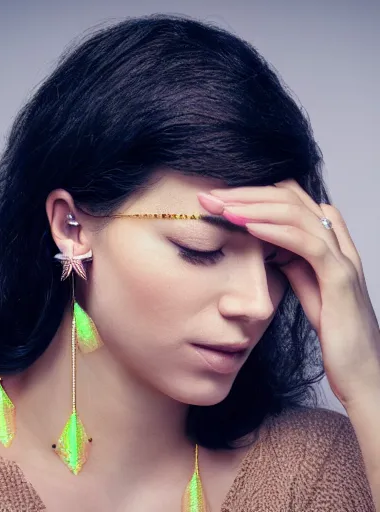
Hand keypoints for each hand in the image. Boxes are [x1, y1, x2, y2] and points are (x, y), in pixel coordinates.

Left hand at [197, 179, 379, 408]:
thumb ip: (293, 260)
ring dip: (255, 207)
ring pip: (298, 214)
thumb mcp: (307, 285)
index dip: (254, 194)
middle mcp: (336, 242)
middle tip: (211, 196)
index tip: (219, 199)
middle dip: (247, 194)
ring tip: (223, 206)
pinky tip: (248, 227)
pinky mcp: (340, 279)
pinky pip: (307, 245)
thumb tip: (267, 244)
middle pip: (290, 199)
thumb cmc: (334, 327)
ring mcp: (341, 258)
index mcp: (328, 241)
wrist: (362, 367)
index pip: (290, 200)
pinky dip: (275, 231)